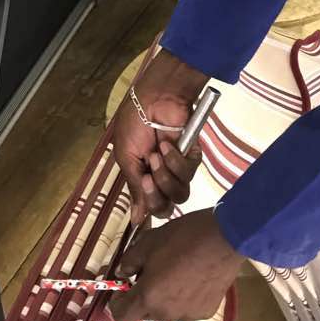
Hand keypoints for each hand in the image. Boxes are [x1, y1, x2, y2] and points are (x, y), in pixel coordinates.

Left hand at [110, 210, 242, 320]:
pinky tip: (195, 275)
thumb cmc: (184, 236)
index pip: (122, 317)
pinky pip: (187, 308)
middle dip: (144, 296)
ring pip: (167, 311)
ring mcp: (188, 315)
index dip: (118, 304)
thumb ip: (129, 261)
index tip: (125, 287)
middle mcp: (166, 313)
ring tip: (178, 270)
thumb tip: (122, 273)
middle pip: (145, 313)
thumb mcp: (149, 241)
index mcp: (148, 296)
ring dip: (165, 297)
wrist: (225, 238)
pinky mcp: (206, 311)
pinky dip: (185, 297)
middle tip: (154, 271)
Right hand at [113, 49, 209, 224]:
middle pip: (167, 206)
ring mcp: (179, 168)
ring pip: (180, 193)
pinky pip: (189, 172)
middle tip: (148, 174)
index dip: (148, 203)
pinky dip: (176, 160)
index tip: (142, 181)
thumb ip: (134, 189)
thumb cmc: (135, 124)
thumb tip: (136, 221)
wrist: (154, 99)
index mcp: (144, 179)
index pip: (152, 207)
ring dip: (165, 175)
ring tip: (156, 155)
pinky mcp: (192, 156)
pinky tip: (167, 145)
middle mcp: (163, 177)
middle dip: (156, 193)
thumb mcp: (127, 157)